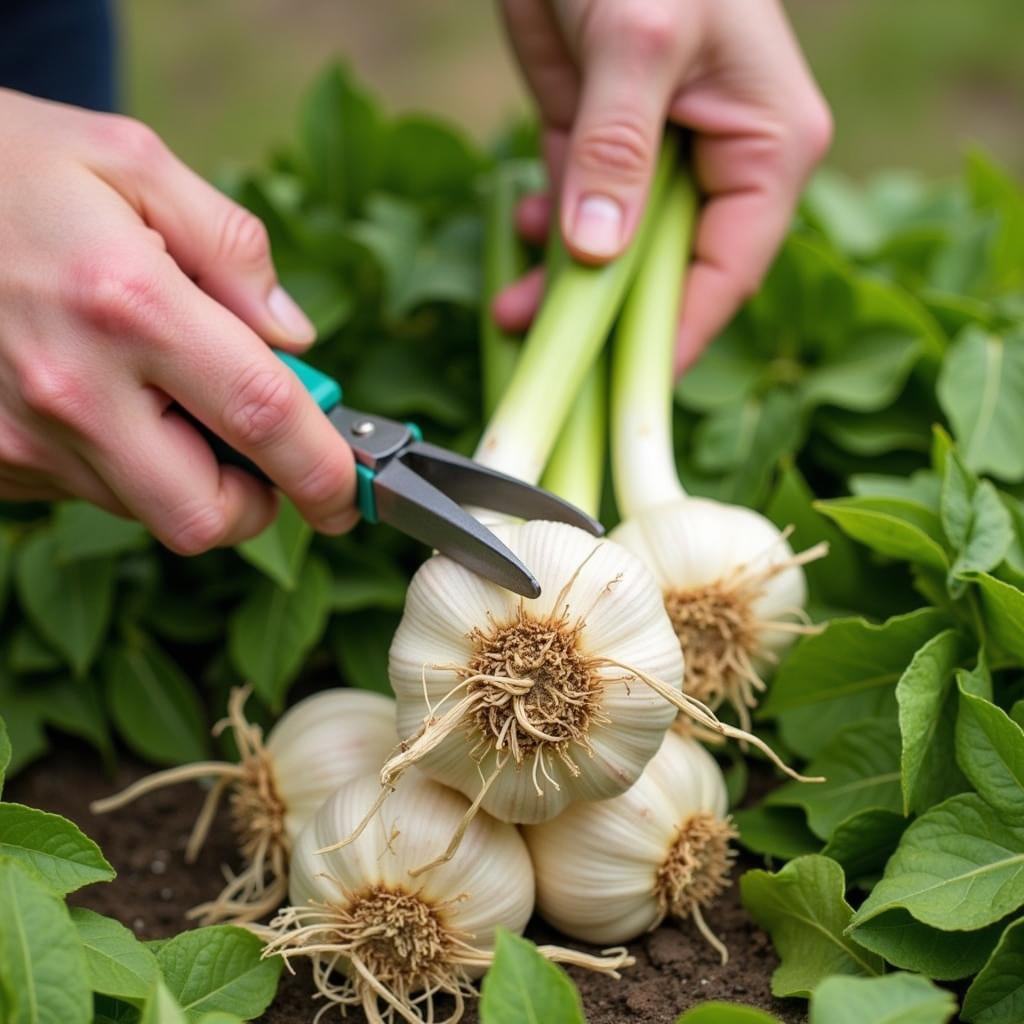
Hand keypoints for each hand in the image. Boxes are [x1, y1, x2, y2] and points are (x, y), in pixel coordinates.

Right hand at [0, 90, 357, 551]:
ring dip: (183, 475)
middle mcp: (72, 391)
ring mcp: (21, 438)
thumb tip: (295, 336)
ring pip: (147, 512)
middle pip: (205, 515)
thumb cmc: (11, 165)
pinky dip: (121, 466)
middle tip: (255, 449)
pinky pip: (88, 494)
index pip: (263, 418)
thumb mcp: (132, 161)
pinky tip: (99, 399)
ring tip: (156, 391)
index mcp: (130, 306)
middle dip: (253, 500)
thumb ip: (233, 248)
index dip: (325, 471)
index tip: (350, 493)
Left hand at [495, 0, 831, 371]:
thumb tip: (597, 250)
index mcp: (767, 147)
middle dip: (612, 321)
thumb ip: (619, 146)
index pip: (729, 270)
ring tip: (516, 311)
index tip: (629, 384)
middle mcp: (720, 166)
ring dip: (569, 291)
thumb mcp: (640, 38)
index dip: (682, 333)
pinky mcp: (602, 150)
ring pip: (618, 260)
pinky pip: (580, 222)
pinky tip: (528, 243)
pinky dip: (551, 245)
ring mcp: (657, 164)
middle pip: (672, 278)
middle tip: (550, 356)